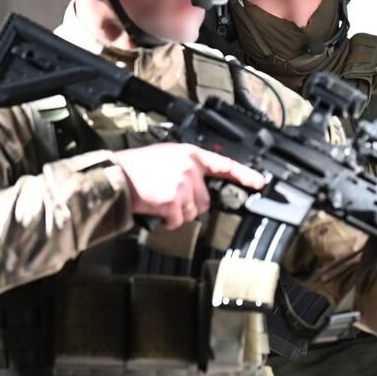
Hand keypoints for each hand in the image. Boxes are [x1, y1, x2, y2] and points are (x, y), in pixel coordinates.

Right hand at [113, 143, 265, 229]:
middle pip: (205, 199)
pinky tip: (155, 209)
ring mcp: (183, 184)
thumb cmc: (135, 168)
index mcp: (190, 154)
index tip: (260, 183)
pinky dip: (167, 221)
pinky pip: (178, 221)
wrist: (115, 177)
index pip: (224, 164)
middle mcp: (190, 168)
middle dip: (190, 204)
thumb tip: (197, 184)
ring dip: (177, 213)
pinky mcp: (173, 200)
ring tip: (159, 201)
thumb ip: (186, 167)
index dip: (245, 175)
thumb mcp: (165, 157)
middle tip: (168, 197)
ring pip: (193, 212)